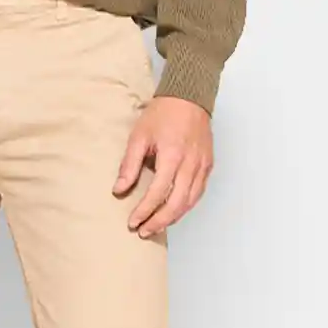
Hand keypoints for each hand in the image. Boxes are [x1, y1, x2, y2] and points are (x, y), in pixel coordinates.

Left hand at [113, 97, 213, 236]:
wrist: (189, 96)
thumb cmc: (162, 114)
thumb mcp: (139, 136)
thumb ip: (129, 165)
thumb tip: (118, 190)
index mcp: (172, 155)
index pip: (157, 193)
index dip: (144, 211)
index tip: (132, 222)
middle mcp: (190, 164)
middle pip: (176, 204)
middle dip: (159, 221)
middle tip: (144, 231)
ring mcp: (202, 166)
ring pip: (189, 202)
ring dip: (172, 218)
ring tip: (156, 226)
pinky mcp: (208, 166)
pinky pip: (198, 193)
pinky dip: (185, 207)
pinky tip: (173, 213)